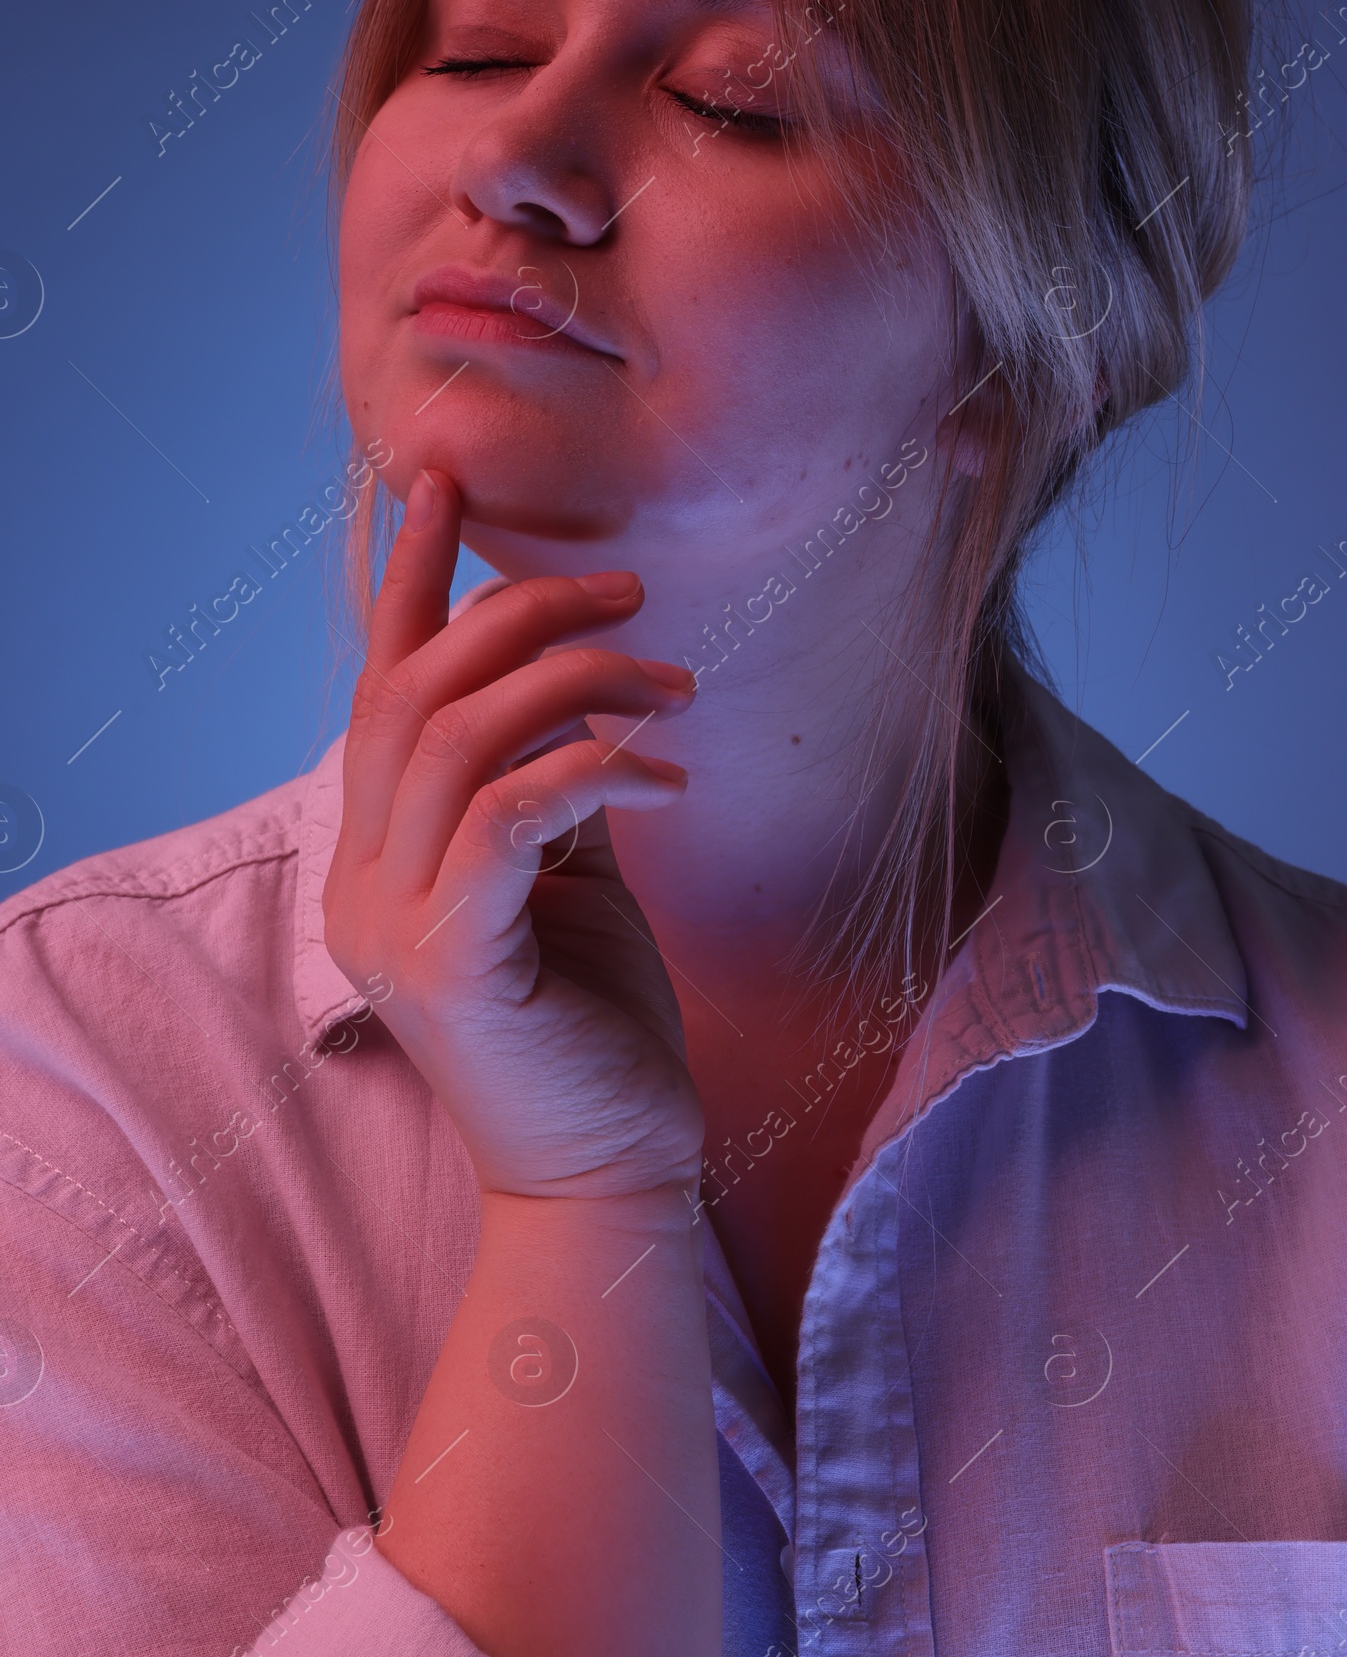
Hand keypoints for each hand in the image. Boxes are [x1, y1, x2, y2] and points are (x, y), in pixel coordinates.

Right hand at [322, 468, 704, 1201]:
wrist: (611, 1175)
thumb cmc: (596, 1025)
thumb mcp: (567, 876)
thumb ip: (543, 784)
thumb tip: (575, 684)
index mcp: (380, 851)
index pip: (379, 687)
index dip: (408, 578)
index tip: (443, 481)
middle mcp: (361, 879)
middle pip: (416, 691)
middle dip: (524, 615)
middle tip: (632, 592)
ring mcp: (393, 925)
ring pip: (458, 738)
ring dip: (577, 684)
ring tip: (674, 691)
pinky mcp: (451, 965)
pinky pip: (508, 818)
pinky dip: (591, 771)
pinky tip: (665, 778)